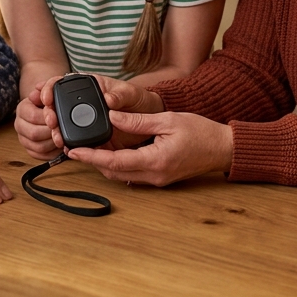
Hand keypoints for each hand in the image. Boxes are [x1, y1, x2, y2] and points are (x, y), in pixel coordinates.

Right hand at [14, 91, 58, 159]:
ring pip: (38, 147)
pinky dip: (52, 152)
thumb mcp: (50, 88)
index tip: (57, 118)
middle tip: (62, 130)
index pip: (33, 116)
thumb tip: (39, 91)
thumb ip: (47, 87)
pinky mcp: (31, 150)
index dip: (47, 118)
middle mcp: (20, 125)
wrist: (47, 108)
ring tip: (62, 137)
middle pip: (34, 134)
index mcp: (22, 109)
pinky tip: (59, 145)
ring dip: (53, 143)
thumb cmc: (49, 99)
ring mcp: (24, 139)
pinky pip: (41, 156)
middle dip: (51, 132)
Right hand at [34, 74, 164, 151]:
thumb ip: (120, 94)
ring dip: (54, 130)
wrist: (149, 121)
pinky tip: (64, 146)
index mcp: (90, 85)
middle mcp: (82, 101)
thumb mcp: (132, 94)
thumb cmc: (140, 101)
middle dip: (48, 112)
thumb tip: (108, 97)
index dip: (50, 88)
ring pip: (61, 122)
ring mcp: (84, 118)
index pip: (62, 82)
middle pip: (56, 103)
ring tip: (57, 136)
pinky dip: (67, 143)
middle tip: (50, 120)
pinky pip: (74, 138)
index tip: (46, 98)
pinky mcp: (88, 135)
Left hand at [65, 110, 232, 186]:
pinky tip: (112, 150)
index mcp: (155, 161)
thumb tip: (112, 117)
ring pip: (121, 175)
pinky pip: (132, 174)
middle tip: (75, 147)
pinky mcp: (159, 178)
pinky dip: (118, 164)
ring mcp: (157, 180)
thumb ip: (138, 121)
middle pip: (113, 172)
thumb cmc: (201, 132)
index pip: (114, 162)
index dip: (91, 156)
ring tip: (89, 147)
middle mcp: (153, 175)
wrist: (222, 148)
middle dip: (92, 160)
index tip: (74, 150)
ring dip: (104, 163)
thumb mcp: (167, 120)